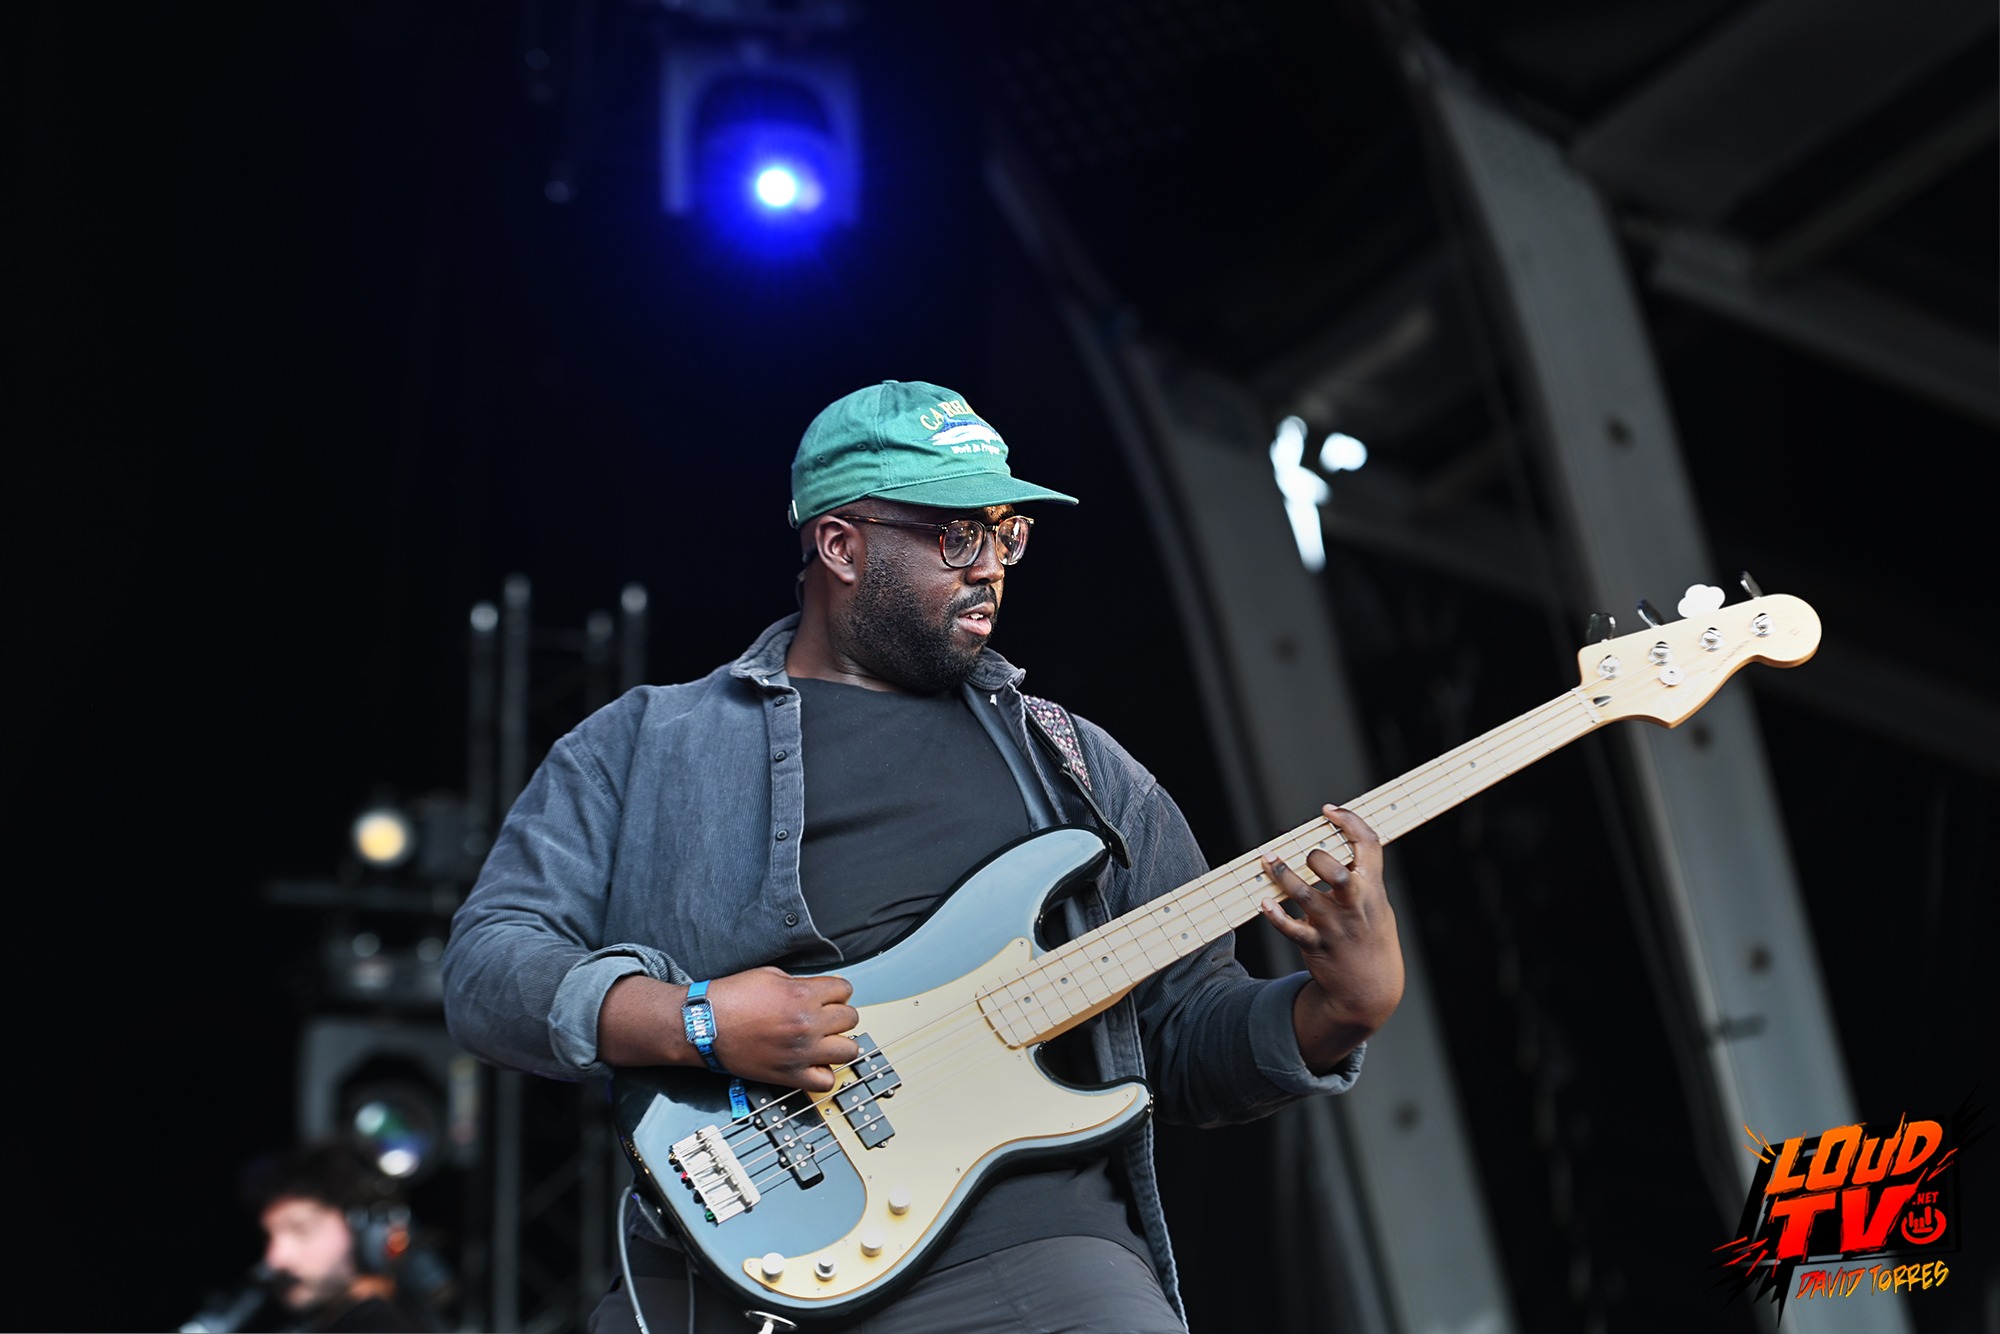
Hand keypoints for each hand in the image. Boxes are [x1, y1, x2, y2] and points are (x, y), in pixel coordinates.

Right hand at [706, 967, 861, 1090]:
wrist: (704, 1026)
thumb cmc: (730, 999)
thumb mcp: (770, 975)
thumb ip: (800, 984)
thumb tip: (818, 992)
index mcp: (802, 995)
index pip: (845, 990)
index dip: (837, 991)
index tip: (829, 996)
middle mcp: (807, 1024)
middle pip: (850, 1018)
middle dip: (839, 1015)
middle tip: (825, 1017)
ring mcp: (801, 1052)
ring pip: (848, 1050)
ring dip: (839, 1044)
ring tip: (825, 1041)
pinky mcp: (789, 1075)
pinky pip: (826, 1082)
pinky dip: (824, 1074)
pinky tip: (814, 1063)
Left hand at [1257, 805, 1404, 1072]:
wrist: (1371, 988)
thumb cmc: (1369, 937)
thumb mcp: (1376, 904)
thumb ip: (1360, 877)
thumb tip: (1335, 843)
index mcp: (1372, 889)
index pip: (1369, 845)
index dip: (1350, 821)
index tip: (1330, 810)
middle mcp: (1354, 905)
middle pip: (1337, 872)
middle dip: (1317, 857)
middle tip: (1306, 855)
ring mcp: (1334, 926)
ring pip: (1305, 896)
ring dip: (1283, 875)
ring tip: (1268, 860)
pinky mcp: (1315, 945)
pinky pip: (1290, 928)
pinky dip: (1275, 915)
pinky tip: (1264, 903)